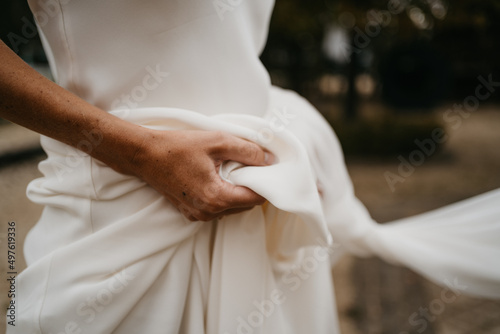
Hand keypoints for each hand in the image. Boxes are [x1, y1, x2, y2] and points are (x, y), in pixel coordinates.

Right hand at [129, 129, 272, 220]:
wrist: (143, 155)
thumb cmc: (177, 147)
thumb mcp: (217, 141)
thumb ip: (247, 150)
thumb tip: (269, 160)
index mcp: (216, 198)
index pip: (256, 199)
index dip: (265, 183)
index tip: (266, 168)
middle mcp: (208, 213)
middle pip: (245, 205)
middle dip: (251, 186)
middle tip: (248, 165)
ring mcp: (198, 215)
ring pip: (232, 207)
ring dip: (237, 191)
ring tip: (230, 169)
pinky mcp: (190, 213)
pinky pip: (217, 208)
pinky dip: (223, 195)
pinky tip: (216, 177)